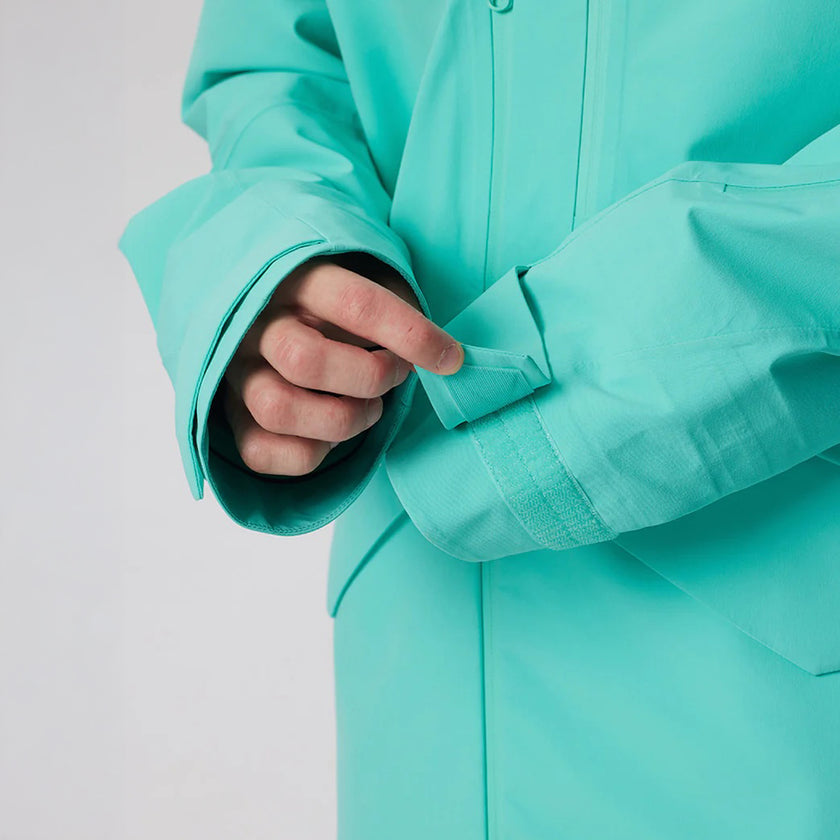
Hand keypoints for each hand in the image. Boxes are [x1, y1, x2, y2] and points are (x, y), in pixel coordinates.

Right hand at [219, 254, 463, 475]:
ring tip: (369, 411)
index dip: (410, 335)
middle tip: (395, 376)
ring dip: (342, 420)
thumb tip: (445, 357)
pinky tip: (331, 434)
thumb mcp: (369, 278)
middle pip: (305, 360)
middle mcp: (254, 322)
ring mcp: (234, 371)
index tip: (451, 358)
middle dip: (370, 378)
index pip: (354, 303)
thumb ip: (400, 307)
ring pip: (278, 408)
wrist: (270, 310)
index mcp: (294, 276)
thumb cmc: (338, 302)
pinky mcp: (229, 416)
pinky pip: (262, 452)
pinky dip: (311, 453)